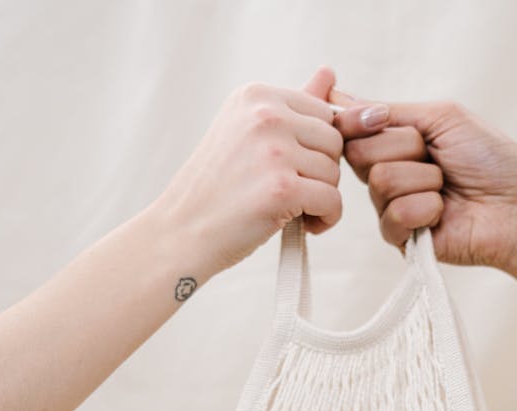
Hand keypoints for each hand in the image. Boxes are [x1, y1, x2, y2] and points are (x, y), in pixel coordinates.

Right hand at [154, 69, 387, 281]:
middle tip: (295, 193)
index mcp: (256, 95)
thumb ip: (291, 109)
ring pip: (334, 171)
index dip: (315, 149)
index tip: (293, 170)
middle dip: (322, 172)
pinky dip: (327, 219)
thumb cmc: (216, 189)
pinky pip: (332, 201)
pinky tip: (307, 225)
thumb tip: (329, 72)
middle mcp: (265, 115)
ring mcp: (274, 151)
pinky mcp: (282, 188)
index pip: (322, 113)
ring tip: (294, 210)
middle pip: (333, 140)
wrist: (182, 232)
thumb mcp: (248, 135)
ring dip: (323, 198)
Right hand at [330, 90, 516, 272]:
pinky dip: (426, 208)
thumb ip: (391, 110)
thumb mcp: (442, 118)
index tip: (381, 118)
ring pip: (379, 181)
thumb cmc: (491, 160)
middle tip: (436, 157)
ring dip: (423, 178)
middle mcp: (387, 174)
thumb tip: (339, 96)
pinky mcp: (400, 238)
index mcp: (394, 143)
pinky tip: (444, 212)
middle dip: (405, 147)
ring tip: (446, 187)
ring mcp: (391, 207)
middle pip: (358, 153)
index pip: (351, 129)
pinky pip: (393, 215)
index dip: (357, 121)